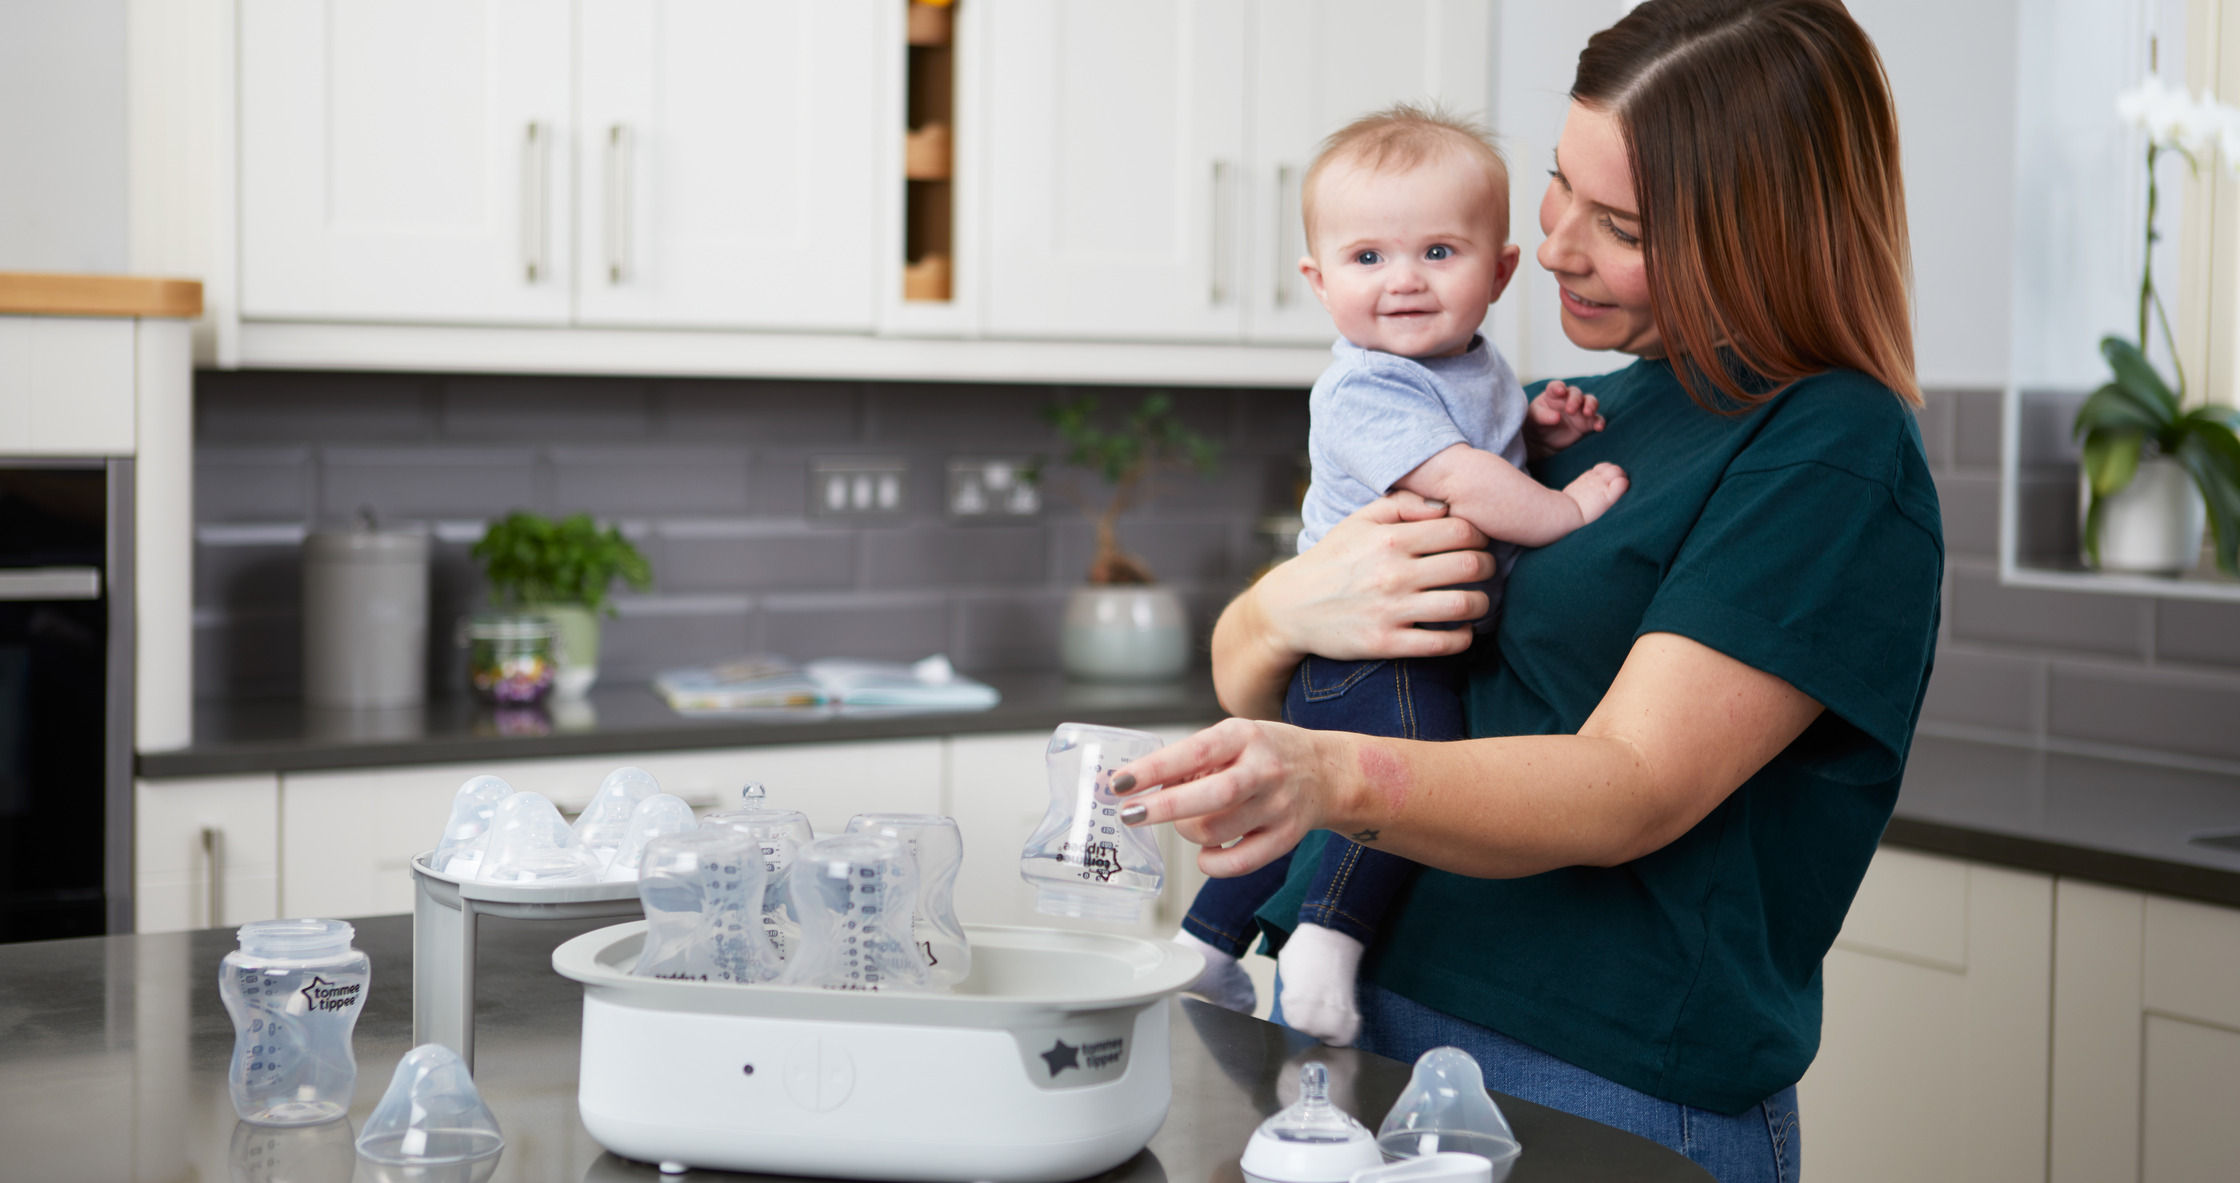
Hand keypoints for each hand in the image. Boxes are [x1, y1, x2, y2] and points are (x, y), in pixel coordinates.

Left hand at [1115, 718, 1336, 876]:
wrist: (1326, 773)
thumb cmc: (1265, 754)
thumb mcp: (1232, 738)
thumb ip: (1191, 760)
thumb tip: (1137, 786)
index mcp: (1243, 736)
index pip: (1192, 752)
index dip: (1153, 770)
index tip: (1119, 783)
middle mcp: (1264, 770)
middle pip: (1209, 796)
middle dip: (1162, 808)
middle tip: (1129, 814)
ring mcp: (1277, 806)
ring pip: (1215, 832)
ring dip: (1187, 831)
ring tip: (1186, 822)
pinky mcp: (1285, 838)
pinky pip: (1237, 863)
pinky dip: (1210, 862)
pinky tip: (1205, 850)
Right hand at [1255, 492, 1494, 661]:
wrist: (1290, 607)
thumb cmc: (1331, 560)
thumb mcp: (1358, 521)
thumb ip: (1402, 504)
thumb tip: (1444, 506)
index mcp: (1390, 539)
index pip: (1461, 529)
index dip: (1479, 535)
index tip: (1477, 542)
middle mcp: (1394, 573)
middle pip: (1471, 565)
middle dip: (1488, 566)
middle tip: (1484, 569)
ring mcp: (1392, 610)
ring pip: (1464, 605)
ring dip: (1482, 603)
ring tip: (1477, 601)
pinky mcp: (1387, 643)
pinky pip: (1443, 643)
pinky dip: (1464, 637)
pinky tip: (1462, 630)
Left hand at [1524, 379, 1605, 459]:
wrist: (1542, 441)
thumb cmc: (1536, 424)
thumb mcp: (1533, 419)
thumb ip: (1543, 416)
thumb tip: (1557, 417)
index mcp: (1552, 394)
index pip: (1556, 386)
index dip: (1559, 387)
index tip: (1560, 391)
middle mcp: (1568, 399)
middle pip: (1576, 393)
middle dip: (1575, 400)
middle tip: (1570, 410)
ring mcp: (1580, 410)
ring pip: (1590, 401)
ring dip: (1591, 405)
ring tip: (1588, 413)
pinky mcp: (1587, 423)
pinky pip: (1597, 419)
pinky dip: (1599, 422)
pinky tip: (1598, 427)